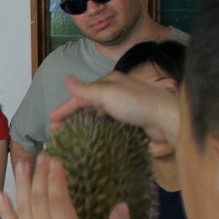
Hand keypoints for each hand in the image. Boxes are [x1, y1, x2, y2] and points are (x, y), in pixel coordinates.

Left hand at [0, 154, 131, 218]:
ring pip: (24, 209)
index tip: (56, 160)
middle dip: (39, 175)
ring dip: (22, 184)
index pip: (59, 204)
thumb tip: (121, 206)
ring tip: (22, 162)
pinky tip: (2, 193)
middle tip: (42, 153)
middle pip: (39, 201)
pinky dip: (5, 209)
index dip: (56, 180)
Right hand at [49, 73, 180, 146]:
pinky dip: (96, 130)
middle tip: (56, 131)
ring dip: (82, 124)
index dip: (64, 107)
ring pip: (96, 115)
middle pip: (87, 104)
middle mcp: (116, 92)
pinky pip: (107, 125)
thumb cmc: (137, 104)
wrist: (166, 120)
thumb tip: (67, 79)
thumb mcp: (108, 94)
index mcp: (109, 82)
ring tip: (70, 136)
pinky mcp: (130, 121)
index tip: (51, 121)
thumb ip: (86, 90)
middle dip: (70, 116)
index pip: (81, 95)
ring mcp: (123, 107)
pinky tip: (91, 139)